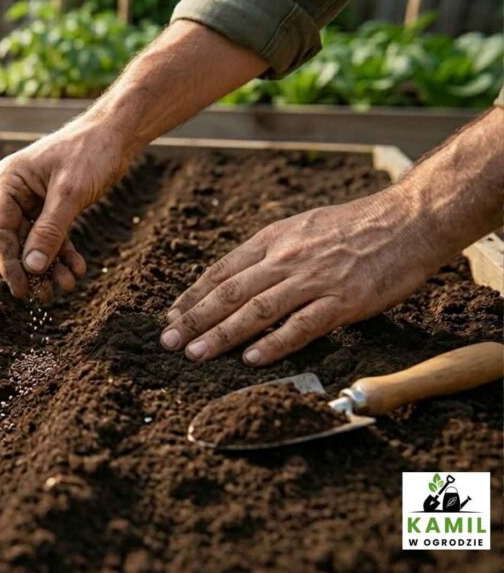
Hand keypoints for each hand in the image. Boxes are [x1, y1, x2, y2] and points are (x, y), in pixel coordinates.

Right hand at [0, 119, 130, 300]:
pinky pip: (55, 235)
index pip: (0, 229)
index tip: (20, 289)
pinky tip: (77, 269)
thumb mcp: (70, 194)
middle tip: (42, 296)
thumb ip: (49, 231)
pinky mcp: (55, 205)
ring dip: (50, 265)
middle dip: (32, 268)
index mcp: (10, 181)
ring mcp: (35, 199)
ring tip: (66, 286)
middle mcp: (17, 191)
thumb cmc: (90, 152)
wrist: (118, 134)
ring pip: (37, 241)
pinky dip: (65, 253)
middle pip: (17, 239)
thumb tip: (31, 268)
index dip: (9, 262)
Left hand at [160, 187, 445, 365]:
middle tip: (168, 342)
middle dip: (194, 319)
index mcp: (274, 240)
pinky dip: (274, 343)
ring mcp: (314, 280)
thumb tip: (240, 275)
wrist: (409, 219)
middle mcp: (286, 259)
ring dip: (221, 335)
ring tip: (195, 354)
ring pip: (256, 311)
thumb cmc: (357, 226)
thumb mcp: (302, 227)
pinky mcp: (343, 301)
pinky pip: (301, 326)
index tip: (171, 317)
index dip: (193, 296)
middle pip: (230, 293)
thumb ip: (272, 252)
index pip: (222, 271)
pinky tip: (251, 359)